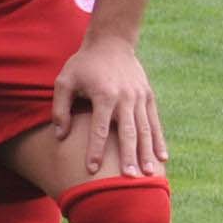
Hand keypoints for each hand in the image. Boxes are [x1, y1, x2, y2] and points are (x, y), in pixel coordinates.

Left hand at [51, 33, 164, 181]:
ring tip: (148, 175)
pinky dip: (159, 140)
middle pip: (127, 132)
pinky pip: (155, 122)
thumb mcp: (64, 81)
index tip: (91, 169)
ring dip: (146, 153)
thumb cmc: (83, 64)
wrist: (111, 42)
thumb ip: (60, 109)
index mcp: (104, 94)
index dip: (95, 149)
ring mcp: (140, 97)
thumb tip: (59, 136)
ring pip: (145, 130)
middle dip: (128, 157)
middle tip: (129, 179)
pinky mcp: (148, 96)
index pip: (99, 128)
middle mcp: (125, 97)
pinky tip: (162, 158)